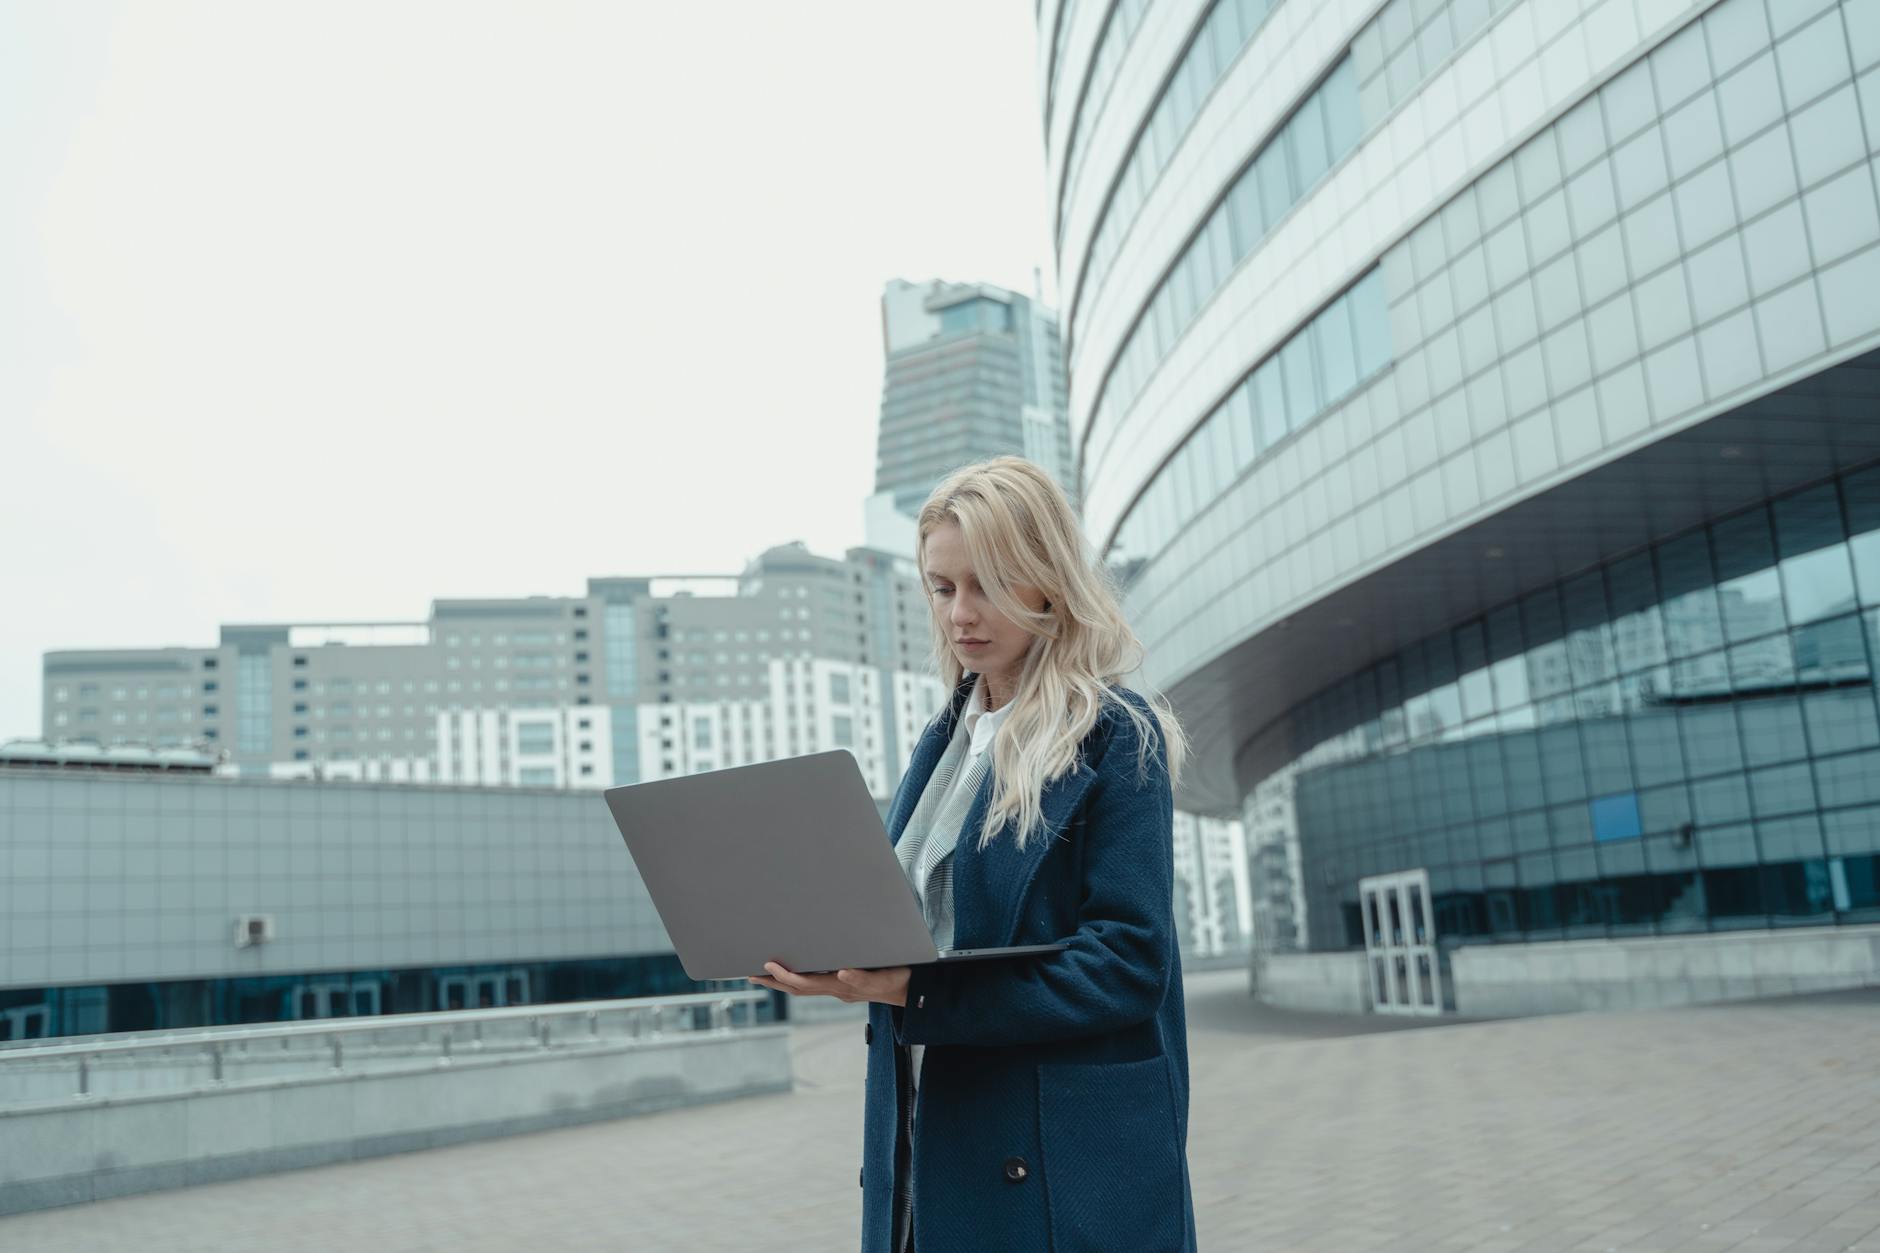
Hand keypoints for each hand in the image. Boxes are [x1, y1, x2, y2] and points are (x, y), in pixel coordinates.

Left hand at [747, 961, 908, 1006]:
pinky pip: (814, 983)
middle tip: (750, 974)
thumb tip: (841, 972)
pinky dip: (797, 978)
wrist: (912, 990)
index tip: (768, 965)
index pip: (807, 983)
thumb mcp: (885, 978)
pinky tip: (791, 971)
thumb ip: (864, 978)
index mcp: (842, 986)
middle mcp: (836, 989)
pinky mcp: (844, 984)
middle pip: (798, 988)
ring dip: (781, 982)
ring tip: (761, 974)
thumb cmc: (899, 980)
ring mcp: (839, 988)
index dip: (786, 975)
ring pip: (803, 987)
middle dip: (774, 981)